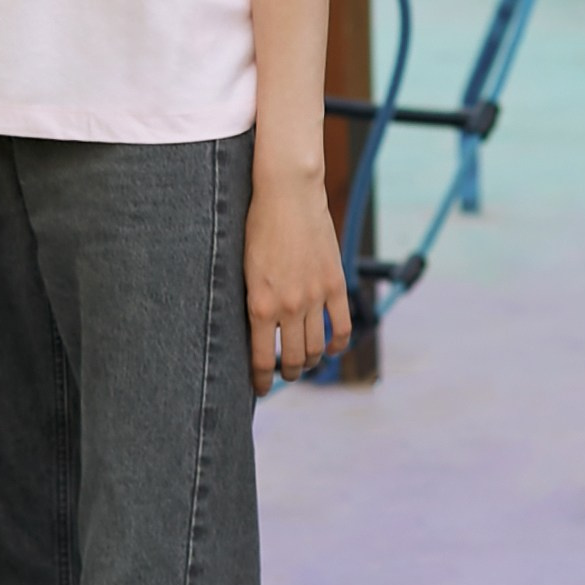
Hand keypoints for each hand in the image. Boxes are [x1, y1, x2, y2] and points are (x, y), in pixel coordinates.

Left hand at [244, 167, 350, 394]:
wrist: (287, 195)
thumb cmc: (256, 226)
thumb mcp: (243, 269)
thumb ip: (252, 301)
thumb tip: (254, 330)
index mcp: (260, 306)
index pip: (263, 359)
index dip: (261, 380)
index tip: (260, 389)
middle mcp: (289, 307)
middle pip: (294, 357)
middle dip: (288, 372)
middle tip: (285, 374)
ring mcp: (315, 297)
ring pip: (317, 346)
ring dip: (311, 360)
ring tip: (304, 362)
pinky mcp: (336, 283)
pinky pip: (342, 324)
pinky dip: (338, 343)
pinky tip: (332, 349)